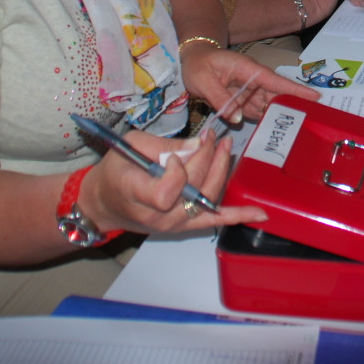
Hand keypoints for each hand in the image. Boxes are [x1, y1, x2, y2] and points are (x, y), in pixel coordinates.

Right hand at [79, 129, 262, 234]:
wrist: (104, 204)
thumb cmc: (114, 172)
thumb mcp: (130, 147)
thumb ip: (164, 145)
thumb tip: (198, 144)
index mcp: (138, 194)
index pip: (170, 188)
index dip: (179, 168)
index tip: (174, 153)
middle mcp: (159, 216)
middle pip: (195, 188)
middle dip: (208, 158)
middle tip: (213, 137)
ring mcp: (174, 224)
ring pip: (209, 198)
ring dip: (222, 171)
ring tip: (226, 147)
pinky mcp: (185, 226)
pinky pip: (214, 221)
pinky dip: (237, 216)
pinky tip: (259, 213)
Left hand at [179, 45, 317, 127]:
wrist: (192, 60)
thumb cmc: (198, 64)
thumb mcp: (203, 80)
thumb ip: (219, 98)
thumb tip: (237, 118)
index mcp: (248, 70)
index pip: (275, 81)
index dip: (294, 90)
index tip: (315, 97)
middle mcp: (253, 81)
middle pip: (276, 96)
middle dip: (292, 107)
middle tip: (310, 121)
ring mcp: (249, 91)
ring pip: (267, 106)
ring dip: (278, 117)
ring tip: (293, 131)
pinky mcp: (243, 101)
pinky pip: (256, 112)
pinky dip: (263, 120)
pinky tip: (272, 131)